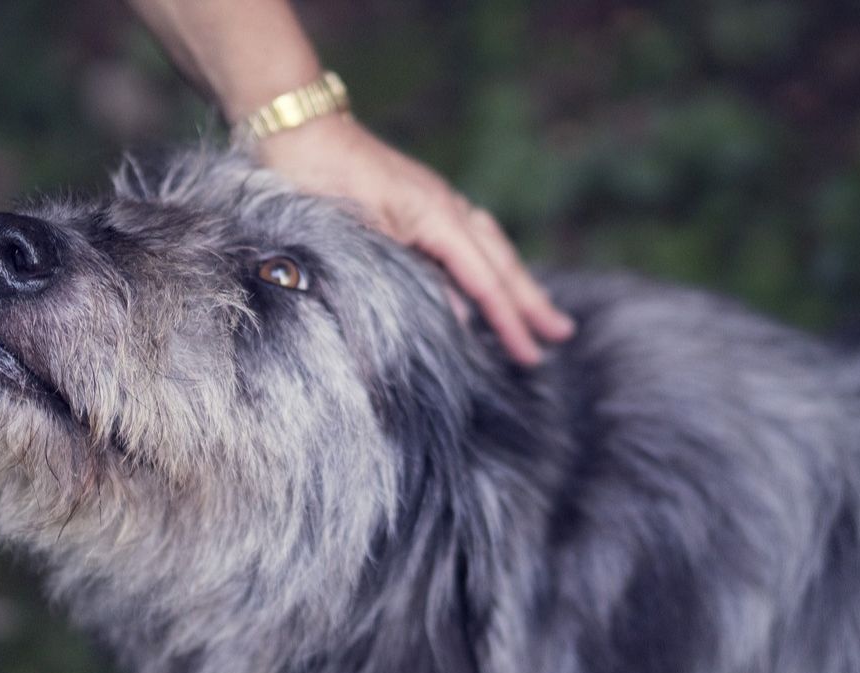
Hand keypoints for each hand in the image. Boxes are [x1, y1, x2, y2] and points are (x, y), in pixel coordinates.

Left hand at [253, 115, 574, 364]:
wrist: (297, 131)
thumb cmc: (319, 181)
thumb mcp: (361, 239)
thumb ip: (409, 276)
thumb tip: (458, 315)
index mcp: (437, 217)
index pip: (484, 281)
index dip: (509, 322)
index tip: (531, 355)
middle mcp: (446, 206)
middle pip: (500, 261)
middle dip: (530, 301)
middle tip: (562, 334)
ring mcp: (434, 201)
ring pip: (488, 247)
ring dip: (514, 281)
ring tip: (538, 309)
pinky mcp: (417, 201)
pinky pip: (467, 237)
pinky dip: (486, 262)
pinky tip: (485, 276)